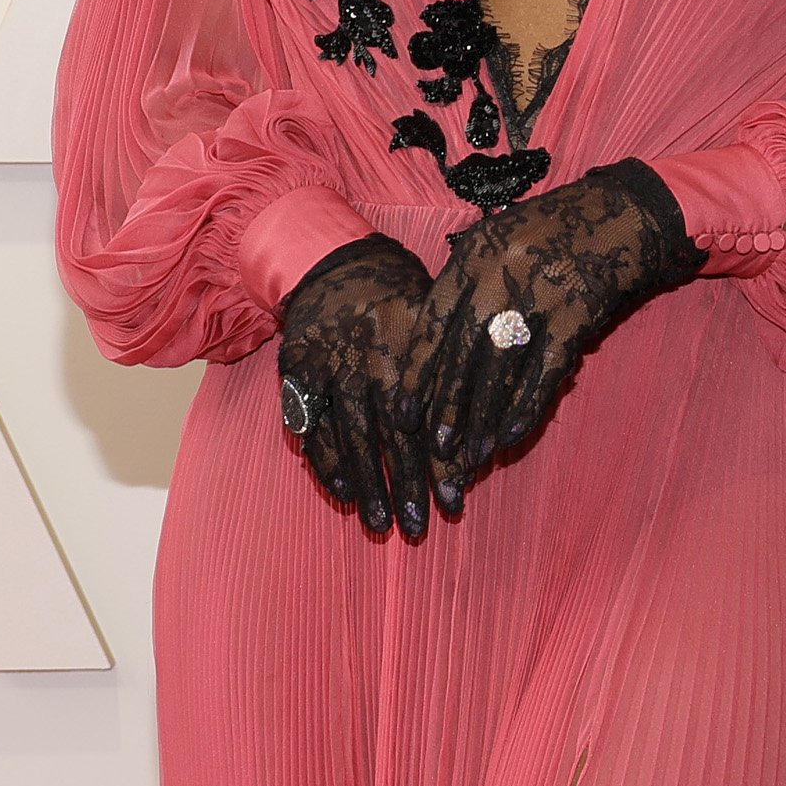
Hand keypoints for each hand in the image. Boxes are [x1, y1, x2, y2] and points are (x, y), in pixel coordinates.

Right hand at [272, 233, 453, 538]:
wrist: (333, 258)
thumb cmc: (398, 293)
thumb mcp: (434, 314)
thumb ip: (451, 367)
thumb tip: (487, 425)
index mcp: (406, 347)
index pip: (425, 418)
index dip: (439, 464)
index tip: (453, 502)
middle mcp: (366, 359)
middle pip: (387, 435)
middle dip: (403, 485)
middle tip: (416, 527)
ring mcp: (328, 366)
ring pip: (348, 435)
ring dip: (365, 482)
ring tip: (379, 521)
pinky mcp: (298, 370)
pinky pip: (309, 423)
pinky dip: (324, 459)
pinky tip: (341, 489)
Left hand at [415, 159, 705, 507]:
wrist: (623, 212)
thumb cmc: (552, 230)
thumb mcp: (497, 240)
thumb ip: (464, 282)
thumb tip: (429, 345)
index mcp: (474, 255)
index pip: (434, 322)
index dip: (417, 371)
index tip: (401, 412)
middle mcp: (501, 274)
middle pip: (465, 352)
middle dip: (448, 405)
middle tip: (435, 448)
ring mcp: (541, 293)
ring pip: (503, 367)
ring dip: (486, 416)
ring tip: (473, 453)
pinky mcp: (577, 313)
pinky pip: (547, 370)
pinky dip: (528, 406)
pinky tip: (513, 435)